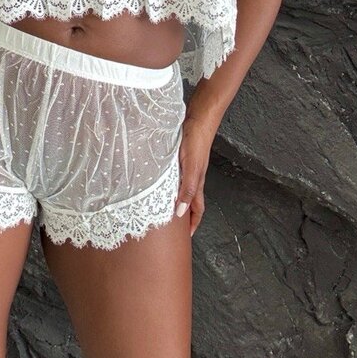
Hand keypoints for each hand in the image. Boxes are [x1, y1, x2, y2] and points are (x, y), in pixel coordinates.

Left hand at [174, 115, 218, 237]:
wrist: (198, 119)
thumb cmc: (196, 142)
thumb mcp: (190, 168)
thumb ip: (187, 190)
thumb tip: (180, 212)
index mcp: (196, 183)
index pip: (196, 209)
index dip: (192, 224)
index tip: (185, 238)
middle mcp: (192, 178)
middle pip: (188, 202)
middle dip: (181, 217)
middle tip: (169, 228)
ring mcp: (186, 168)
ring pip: (181, 190)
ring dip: (174, 201)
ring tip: (162, 210)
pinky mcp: (180, 159)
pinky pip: (175, 178)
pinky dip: (168, 186)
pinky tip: (158, 184)